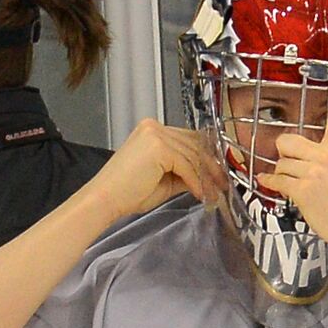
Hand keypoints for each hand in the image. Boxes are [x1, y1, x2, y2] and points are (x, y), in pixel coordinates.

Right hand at [82, 119, 227, 223]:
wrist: (105, 200)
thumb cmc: (126, 193)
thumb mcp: (163, 180)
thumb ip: (184, 173)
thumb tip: (204, 177)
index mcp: (152, 131)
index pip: (188, 138)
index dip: (206, 156)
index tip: (217, 174)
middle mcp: (154, 127)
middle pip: (194, 144)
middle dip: (211, 166)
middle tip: (222, 184)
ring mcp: (156, 135)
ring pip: (193, 155)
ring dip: (206, 176)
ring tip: (213, 193)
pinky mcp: (159, 147)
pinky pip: (186, 165)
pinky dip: (196, 181)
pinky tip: (199, 194)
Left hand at [256, 64, 327, 261]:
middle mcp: (326, 158)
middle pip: (289, 141)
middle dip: (283, 151)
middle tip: (289, 161)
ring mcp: (312, 174)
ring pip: (281, 163)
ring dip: (281, 173)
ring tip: (290, 183)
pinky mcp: (302, 191)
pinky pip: (277, 181)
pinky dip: (270, 183)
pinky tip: (267, 183)